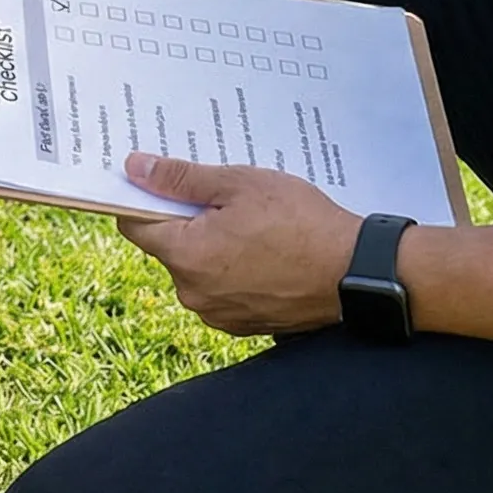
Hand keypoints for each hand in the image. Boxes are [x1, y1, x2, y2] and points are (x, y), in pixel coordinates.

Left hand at [116, 152, 360, 336]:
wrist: (359, 273)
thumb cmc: (301, 223)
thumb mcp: (238, 185)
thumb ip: (180, 178)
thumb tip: (133, 168)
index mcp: (185, 256)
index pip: (135, 224)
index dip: (143, 198)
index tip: (160, 181)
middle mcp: (194, 292)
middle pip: (168, 246)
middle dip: (186, 219)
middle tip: (221, 197)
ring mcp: (219, 313)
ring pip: (197, 268)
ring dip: (212, 244)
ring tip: (250, 223)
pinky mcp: (245, 323)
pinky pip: (222, 288)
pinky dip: (233, 268)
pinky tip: (263, 249)